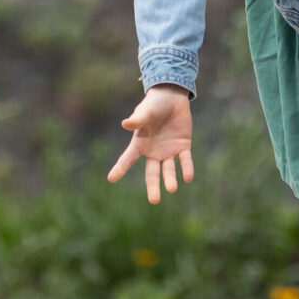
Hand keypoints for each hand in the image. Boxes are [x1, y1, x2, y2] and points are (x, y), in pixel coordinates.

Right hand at [110, 86, 194, 204]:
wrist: (172, 97)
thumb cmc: (154, 104)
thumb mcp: (145, 112)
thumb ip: (138, 120)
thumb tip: (126, 124)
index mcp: (140, 145)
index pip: (127, 159)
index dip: (119, 168)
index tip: (111, 179)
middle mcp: (153, 152)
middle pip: (152, 173)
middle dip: (153, 187)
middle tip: (154, 200)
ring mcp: (168, 151)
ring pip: (169, 170)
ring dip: (171, 179)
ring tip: (172, 188)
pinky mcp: (183, 147)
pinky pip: (185, 160)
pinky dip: (187, 168)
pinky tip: (188, 177)